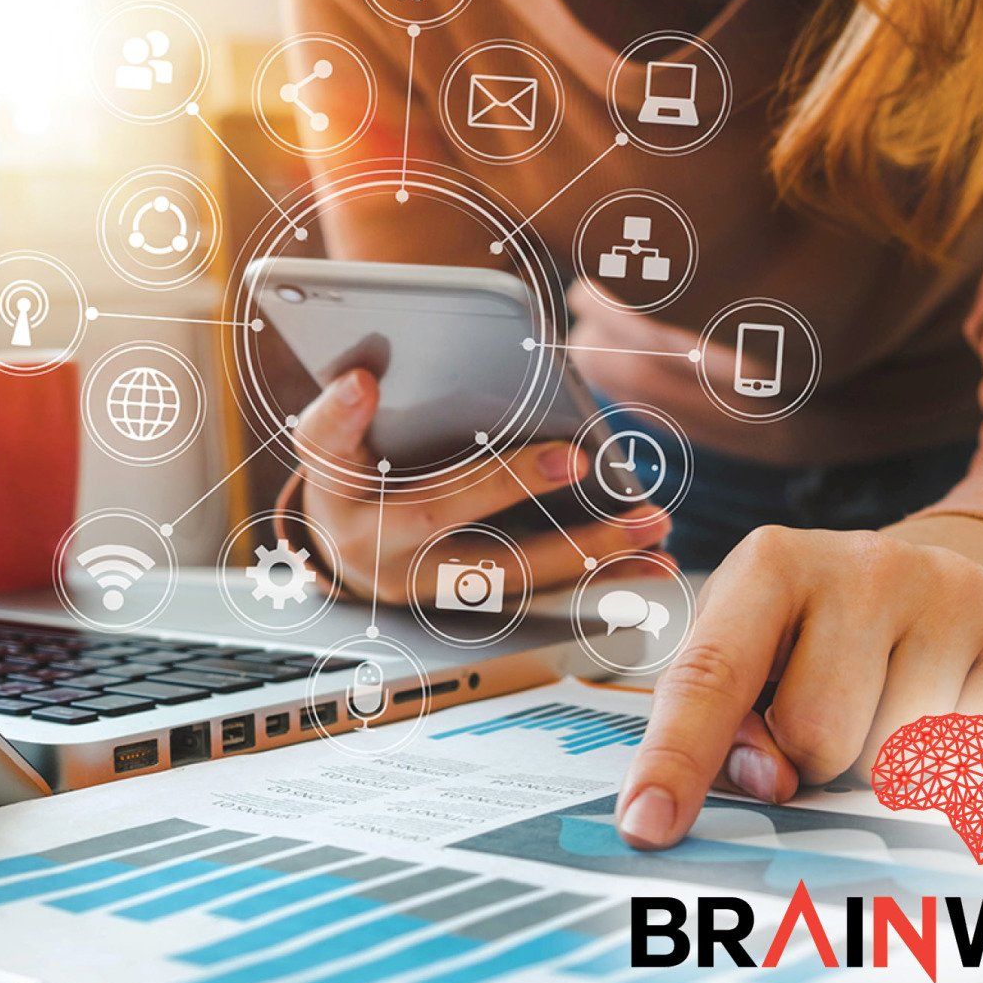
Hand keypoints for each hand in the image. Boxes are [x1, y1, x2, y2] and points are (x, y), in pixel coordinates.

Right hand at [292, 369, 672, 602]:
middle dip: (514, 492)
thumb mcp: (330, 447)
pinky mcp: (482, 603)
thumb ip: (339, 416)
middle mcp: (388, 561)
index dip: (348, 419)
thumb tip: (362, 379)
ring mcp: (439, 591)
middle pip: (444, 522)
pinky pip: (545, 593)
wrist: (352, 554)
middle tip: (576, 460)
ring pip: (515, 575)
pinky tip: (651, 559)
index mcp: (346, 508)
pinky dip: (600, 578)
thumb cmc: (352, 484)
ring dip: (587, 553)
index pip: (337, 458)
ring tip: (649, 523)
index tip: (366, 383)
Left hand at [615, 523, 982, 848]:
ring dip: (878, 762)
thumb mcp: (748, 655)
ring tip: (880, 700)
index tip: (646, 826)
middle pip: (815, 738)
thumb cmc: (809, 631)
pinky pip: (969, 758)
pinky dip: (944, 759)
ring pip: (894, 761)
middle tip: (828, 706)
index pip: (710, 676)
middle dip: (811, 756)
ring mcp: (948, 587)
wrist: (924, 573)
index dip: (676, 758)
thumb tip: (769, 781)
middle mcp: (862, 562)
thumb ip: (725, 724)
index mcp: (770, 564)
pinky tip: (935, 700)